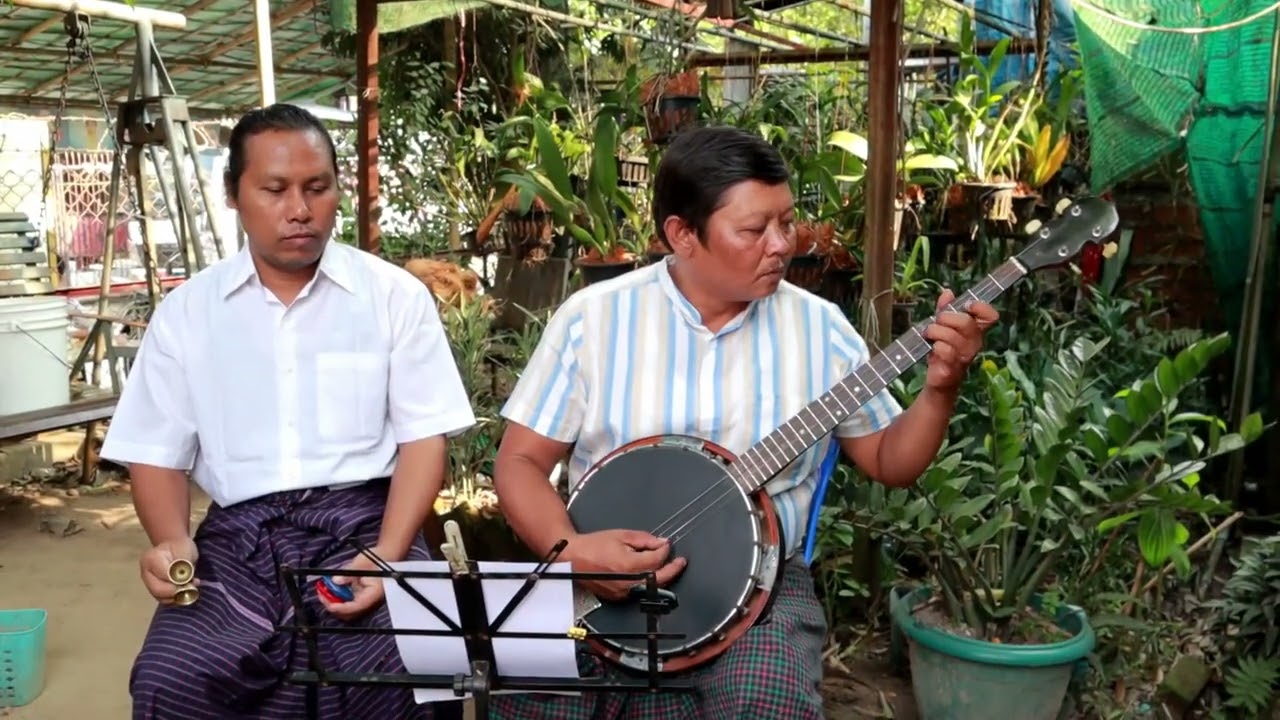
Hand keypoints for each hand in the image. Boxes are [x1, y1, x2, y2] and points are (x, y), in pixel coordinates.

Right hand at [139, 537, 199, 605]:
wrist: (174, 547)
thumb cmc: (181, 547)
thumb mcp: (185, 552)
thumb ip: (183, 567)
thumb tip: (183, 582)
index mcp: (151, 559)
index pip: (164, 576)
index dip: (179, 580)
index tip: (191, 579)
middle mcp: (146, 573)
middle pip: (157, 590)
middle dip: (177, 591)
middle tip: (191, 587)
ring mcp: (148, 583)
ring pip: (161, 598)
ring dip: (178, 597)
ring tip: (191, 588)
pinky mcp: (155, 590)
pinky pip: (164, 599)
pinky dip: (177, 598)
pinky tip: (187, 591)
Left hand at [321, 548, 390, 620]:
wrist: (387, 555)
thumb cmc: (379, 558)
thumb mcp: (362, 563)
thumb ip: (348, 573)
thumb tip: (336, 580)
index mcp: (373, 594)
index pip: (356, 606)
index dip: (341, 607)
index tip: (330, 604)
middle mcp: (369, 600)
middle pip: (349, 612)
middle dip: (334, 606)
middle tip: (322, 596)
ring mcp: (364, 599)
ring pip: (346, 609)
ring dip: (334, 602)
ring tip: (323, 592)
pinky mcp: (359, 596)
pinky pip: (346, 602)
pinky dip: (337, 598)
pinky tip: (330, 589)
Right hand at [563, 529, 686, 602]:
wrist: (573, 558)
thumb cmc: (594, 545)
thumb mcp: (621, 535)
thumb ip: (644, 540)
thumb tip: (662, 543)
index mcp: (629, 565)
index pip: (657, 560)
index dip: (665, 551)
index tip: (667, 544)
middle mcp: (628, 582)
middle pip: (660, 579)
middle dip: (673, 569)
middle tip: (680, 562)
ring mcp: (623, 592)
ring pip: (650, 587)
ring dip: (661, 577)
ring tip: (666, 567)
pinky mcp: (618, 597)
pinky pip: (639, 591)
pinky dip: (646, 583)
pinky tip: (647, 574)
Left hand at [923, 289, 998, 391]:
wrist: (939, 379)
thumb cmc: (943, 351)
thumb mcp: (943, 327)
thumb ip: (945, 309)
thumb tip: (948, 292)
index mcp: (976, 331)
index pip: (990, 316)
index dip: (980, 307)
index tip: (966, 305)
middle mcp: (974, 343)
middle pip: (966, 322)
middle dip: (946, 318)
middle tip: (935, 322)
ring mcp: (965, 357)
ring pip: (951, 336)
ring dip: (935, 332)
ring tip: (928, 335)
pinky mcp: (952, 369)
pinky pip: (944, 351)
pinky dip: (934, 346)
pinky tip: (931, 349)